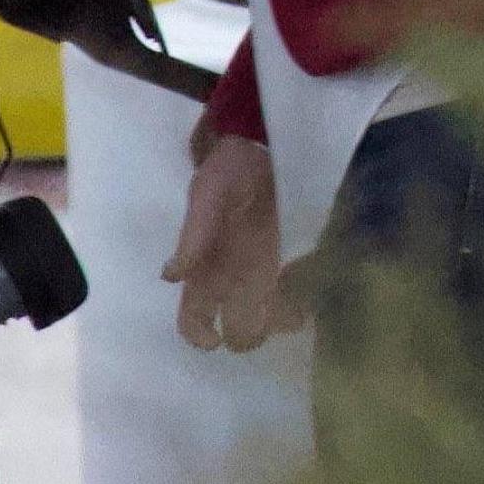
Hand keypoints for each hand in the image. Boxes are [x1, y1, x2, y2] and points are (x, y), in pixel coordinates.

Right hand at [162, 132, 305, 349]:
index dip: (200, 336)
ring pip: (272, 319)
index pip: (193, 320)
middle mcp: (234, 280)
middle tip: (269, 312)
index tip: (217, 339)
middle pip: (239, 328)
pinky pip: (302, 294)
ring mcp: (266, 274)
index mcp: (206, 271)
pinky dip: (307, 299)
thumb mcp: (209, 194)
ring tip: (297, 301)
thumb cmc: (231, 171)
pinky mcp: (296, 262)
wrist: (268, 145)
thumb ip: (195, 232)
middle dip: (253, 330)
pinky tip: (313, 287)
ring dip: (284, 318)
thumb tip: (170, 274)